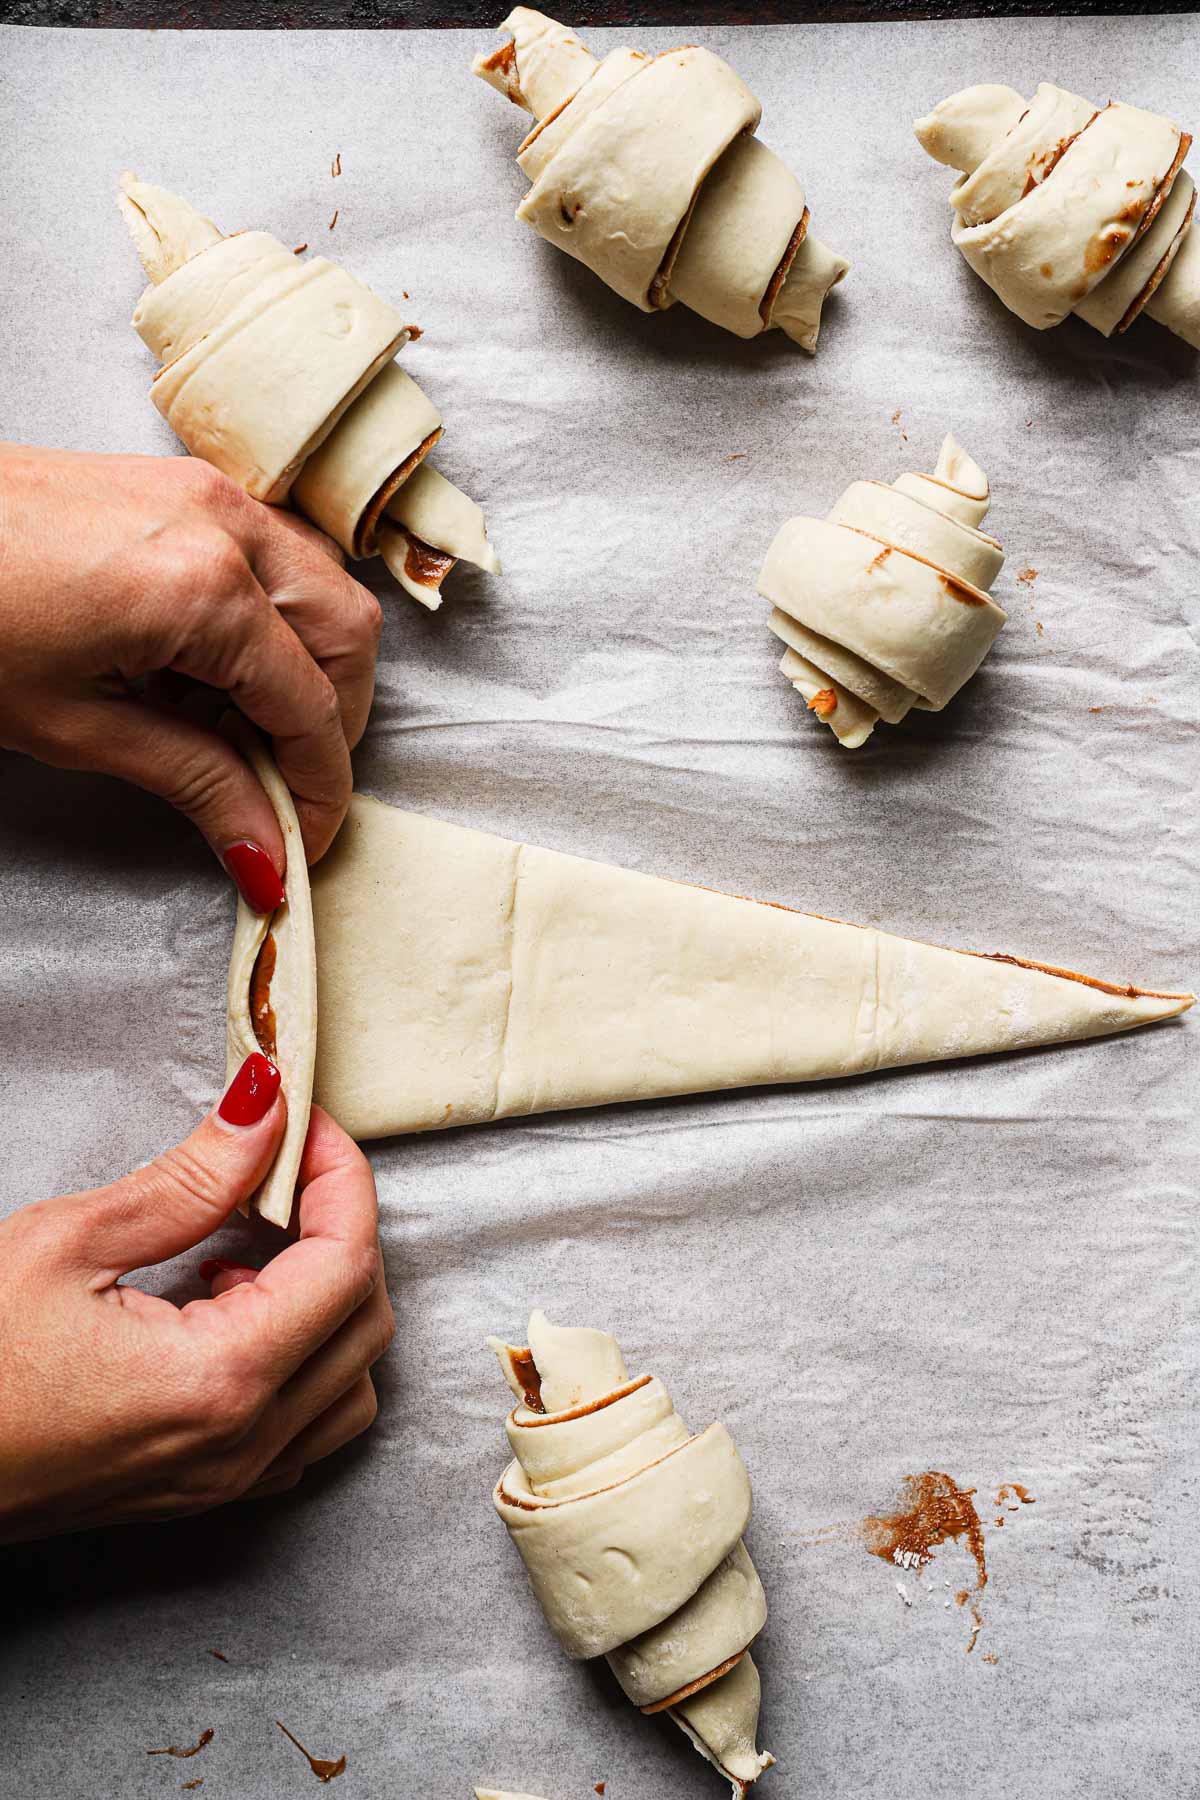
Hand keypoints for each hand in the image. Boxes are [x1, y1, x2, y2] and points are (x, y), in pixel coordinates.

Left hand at [0, 444, 383, 897]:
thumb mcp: (75, 725)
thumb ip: (194, 783)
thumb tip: (267, 852)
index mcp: (204, 589)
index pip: (310, 707)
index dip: (319, 788)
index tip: (305, 843)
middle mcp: (227, 525)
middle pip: (348, 635)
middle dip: (333, 724)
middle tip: (284, 789)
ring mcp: (209, 492)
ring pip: (325, 585)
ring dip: (312, 666)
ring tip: (244, 731)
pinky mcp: (182, 482)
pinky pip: (277, 551)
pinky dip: (277, 616)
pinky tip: (216, 667)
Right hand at [0, 1058, 393, 1542]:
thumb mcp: (66, 1246)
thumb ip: (190, 1177)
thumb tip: (264, 1107)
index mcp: (219, 1382)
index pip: (346, 1263)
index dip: (339, 1175)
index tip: (306, 1121)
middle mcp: (241, 1444)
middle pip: (364, 1319)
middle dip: (341, 1225)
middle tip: (285, 1163)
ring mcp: (225, 1480)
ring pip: (347, 1380)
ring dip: (326, 1298)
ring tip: (251, 1243)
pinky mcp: (200, 1490)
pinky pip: (304, 1425)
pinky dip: (301, 1357)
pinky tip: (231, 1307)